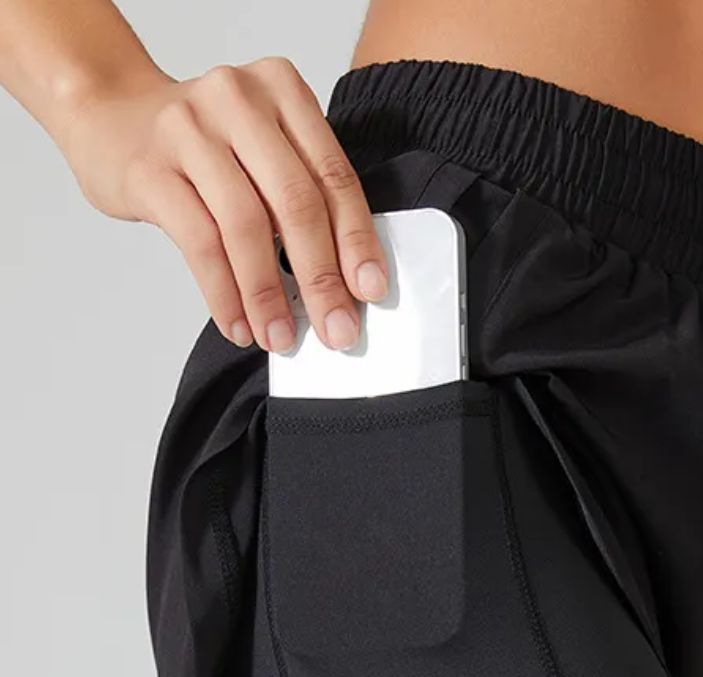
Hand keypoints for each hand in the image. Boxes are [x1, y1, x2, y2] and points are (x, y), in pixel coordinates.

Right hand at [56, 58, 387, 352]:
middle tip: (336, 330)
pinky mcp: (148, 168)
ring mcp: (188, 129)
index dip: (357, 240)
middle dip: (321, 277)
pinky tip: (239, 325)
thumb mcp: (263, 147)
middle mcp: (238, 99)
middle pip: (295, 202)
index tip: (371, 292)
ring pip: (245, 225)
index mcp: (282, 89)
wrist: (107, 115)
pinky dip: (224, 293)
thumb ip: (302, 194)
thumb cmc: (203, 145)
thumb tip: (344, 285)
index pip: (333, 176)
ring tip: (280, 337)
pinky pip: (198, 241)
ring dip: (268, 294)